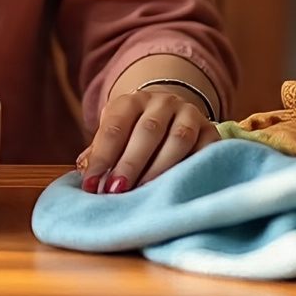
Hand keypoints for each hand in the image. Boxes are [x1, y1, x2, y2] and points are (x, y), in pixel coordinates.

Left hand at [76, 87, 218, 193]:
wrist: (172, 112)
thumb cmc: (135, 132)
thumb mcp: (116, 133)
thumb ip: (101, 151)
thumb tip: (84, 173)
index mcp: (131, 101)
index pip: (114, 127)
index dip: (102, 157)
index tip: (91, 185)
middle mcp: (162, 102)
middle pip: (147, 131)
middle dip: (130, 164)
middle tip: (117, 191)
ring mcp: (189, 114)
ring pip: (178, 139)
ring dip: (160, 169)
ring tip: (145, 193)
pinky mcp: (212, 131)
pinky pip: (205, 150)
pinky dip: (192, 169)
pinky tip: (179, 188)